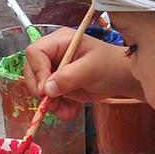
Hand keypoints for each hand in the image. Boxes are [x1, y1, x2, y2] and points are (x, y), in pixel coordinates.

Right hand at [22, 29, 138, 105]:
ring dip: (49, 103)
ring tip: (64, 112)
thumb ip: (69, 77)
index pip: (35, 52)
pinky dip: (57, 107)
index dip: (37, 71)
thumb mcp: (92, 69)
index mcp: (60, 41)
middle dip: (40, 90)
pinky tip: (69, 112)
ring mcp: (56, 70)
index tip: (45, 89)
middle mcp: (55, 54)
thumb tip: (48, 89)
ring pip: (39, 87)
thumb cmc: (111, 66)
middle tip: (51, 103)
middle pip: (32, 71)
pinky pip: (50, 97)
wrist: (122, 78)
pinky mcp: (60, 85)